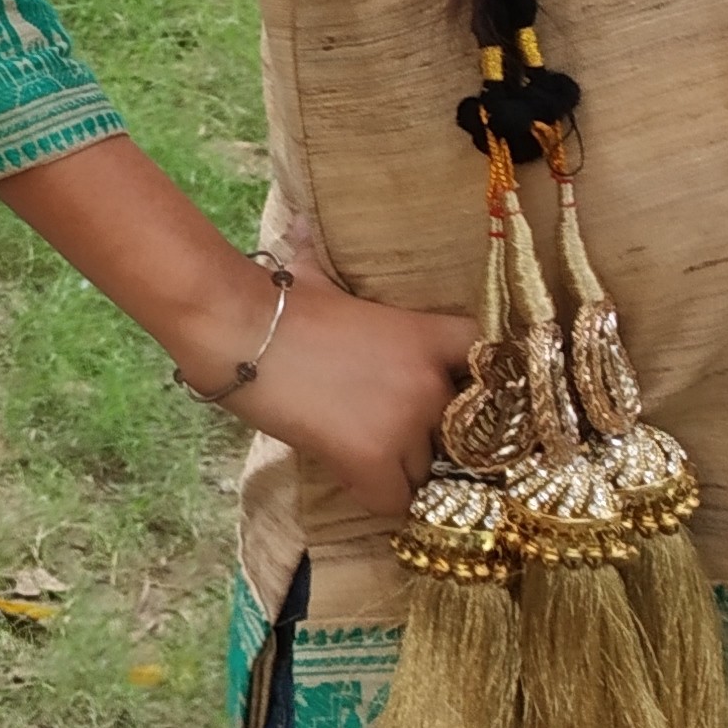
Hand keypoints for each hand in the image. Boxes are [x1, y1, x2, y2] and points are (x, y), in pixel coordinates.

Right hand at [220, 267, 475, 519]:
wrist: (236, 326)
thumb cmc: (273, 300)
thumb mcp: (323, 281)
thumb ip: (338, 277)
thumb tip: (301, 227)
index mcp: (427, 336)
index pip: (491, 367)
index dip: (471, 386)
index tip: (451, 397)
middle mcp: (431, 383)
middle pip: (456, 435)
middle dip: (426, 437)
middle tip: (386, 429)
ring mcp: (405, 424)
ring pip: (424, 473)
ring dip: (397, 469)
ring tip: (357, 452)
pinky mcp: (372, 459)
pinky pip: (393, 501)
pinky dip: (373, 496)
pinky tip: (345, 473)